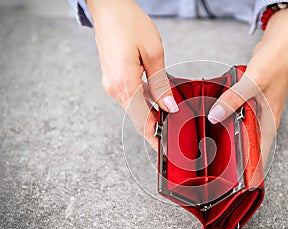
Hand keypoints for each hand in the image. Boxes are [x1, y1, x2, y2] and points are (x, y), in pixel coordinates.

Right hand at [87, 0, 178, 147]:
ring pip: (134, 109)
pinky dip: (143, 104)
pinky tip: (155, 102)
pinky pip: (129, 98)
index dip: (155, 137)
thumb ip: (160, 84)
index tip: (165, 150)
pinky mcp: (112, 78)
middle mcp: (114, 88)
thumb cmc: (128, 23)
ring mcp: (111, 84)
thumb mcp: (153, 53)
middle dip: (155, 128)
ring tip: (168, 120)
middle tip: (172, 136)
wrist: (108, 8)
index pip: (142, 121)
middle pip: (137, 118)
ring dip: (149, 115)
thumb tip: (169, 106)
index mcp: (124, 85)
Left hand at [207, 5, 287, 160]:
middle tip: (222, 171)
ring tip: (217, 151)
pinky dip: (230, 120)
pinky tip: (217, 121)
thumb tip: (216, 116)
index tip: (243, 185)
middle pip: (251, 145)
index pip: (261, 153)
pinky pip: (240, 116)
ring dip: (233, 139)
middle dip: (239, 159)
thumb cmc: (277, 63)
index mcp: (270, 121)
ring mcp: (258, 110)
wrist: (282, 43)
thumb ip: (234, 100)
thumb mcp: (254, 82)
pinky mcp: (252, 100)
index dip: (252, 169)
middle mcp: (264, 119)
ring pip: (244, 131)